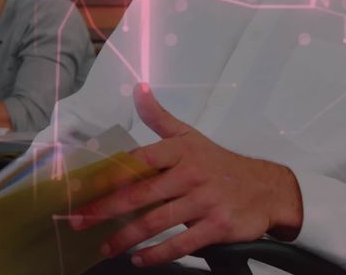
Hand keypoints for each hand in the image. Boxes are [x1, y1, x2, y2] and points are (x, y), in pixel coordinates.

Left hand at [70, 83, 302, 266]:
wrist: (267, 188)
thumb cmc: (218, 163)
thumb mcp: (189, 135)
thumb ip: (159, 116)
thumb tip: (138, 88)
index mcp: (179, 151)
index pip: (137, 161)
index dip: (107, 174)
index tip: (81, 187)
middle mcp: (189, 174)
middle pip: (140, 194)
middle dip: (105, 209)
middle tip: (78, 221)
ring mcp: (204, 201)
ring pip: (156, 222)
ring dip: (126, 237)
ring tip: (104, 248)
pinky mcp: (217, 226)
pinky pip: (181, 243)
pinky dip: (158, 253)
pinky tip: (138, 259)